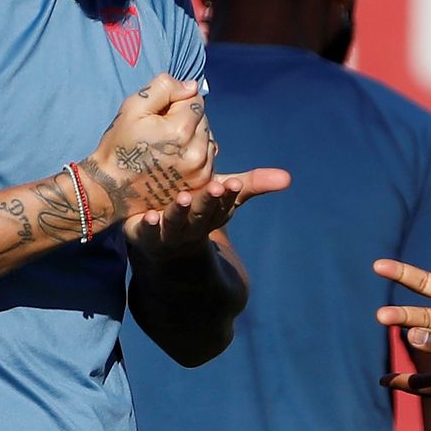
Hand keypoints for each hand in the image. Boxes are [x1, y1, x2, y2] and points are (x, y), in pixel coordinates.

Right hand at [80, 74, 213, 219]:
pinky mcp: (200, 183)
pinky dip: (195, 154)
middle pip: (203, 119)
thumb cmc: (120, 146)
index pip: (195, 100)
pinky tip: (175, 159)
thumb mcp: (133, 107)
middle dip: (186, 119)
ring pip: (208, 137)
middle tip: (161, 132)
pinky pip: (208, 157)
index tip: (160, 115)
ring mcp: (201, 171)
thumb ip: (164, 88)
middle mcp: (197, 152)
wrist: (112, 188)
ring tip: (167, 147)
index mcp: (181, 131)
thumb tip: (191, 86)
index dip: (176, 102)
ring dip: (193, 137)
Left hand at [123, 168, 290, 256]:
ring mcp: (168, 233)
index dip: (229, 195)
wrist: (163, 252)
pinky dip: (151, 226)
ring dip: (181, 212)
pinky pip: (147, 232)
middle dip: (209, 201)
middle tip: (217, 187)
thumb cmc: (196, 214)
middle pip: (202, 213)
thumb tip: (288, 178)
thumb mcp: (224, 197)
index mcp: (211, 215)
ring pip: (176, 222)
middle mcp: (191, 226)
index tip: (234, 183)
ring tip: (185, 198)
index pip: (224, 204)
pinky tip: (152, 216)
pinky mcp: (142, 235)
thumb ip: (252, 184)